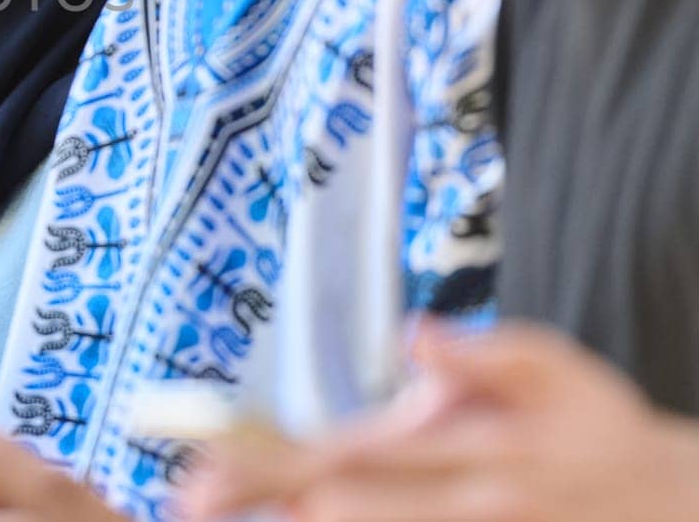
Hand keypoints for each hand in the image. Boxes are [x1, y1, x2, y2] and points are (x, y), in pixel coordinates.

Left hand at [181, 322, 698, 521]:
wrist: (673, 508)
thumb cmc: (600, 432)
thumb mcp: (559, 372)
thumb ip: (485, 357)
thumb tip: (416, 338)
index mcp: (469, 452)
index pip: (353, 456)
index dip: (275, 464)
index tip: (209, 470)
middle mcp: (458, 511)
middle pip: (341, 512)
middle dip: (263, 500)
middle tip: (191, 493)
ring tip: (216, 501)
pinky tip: (296, 513)